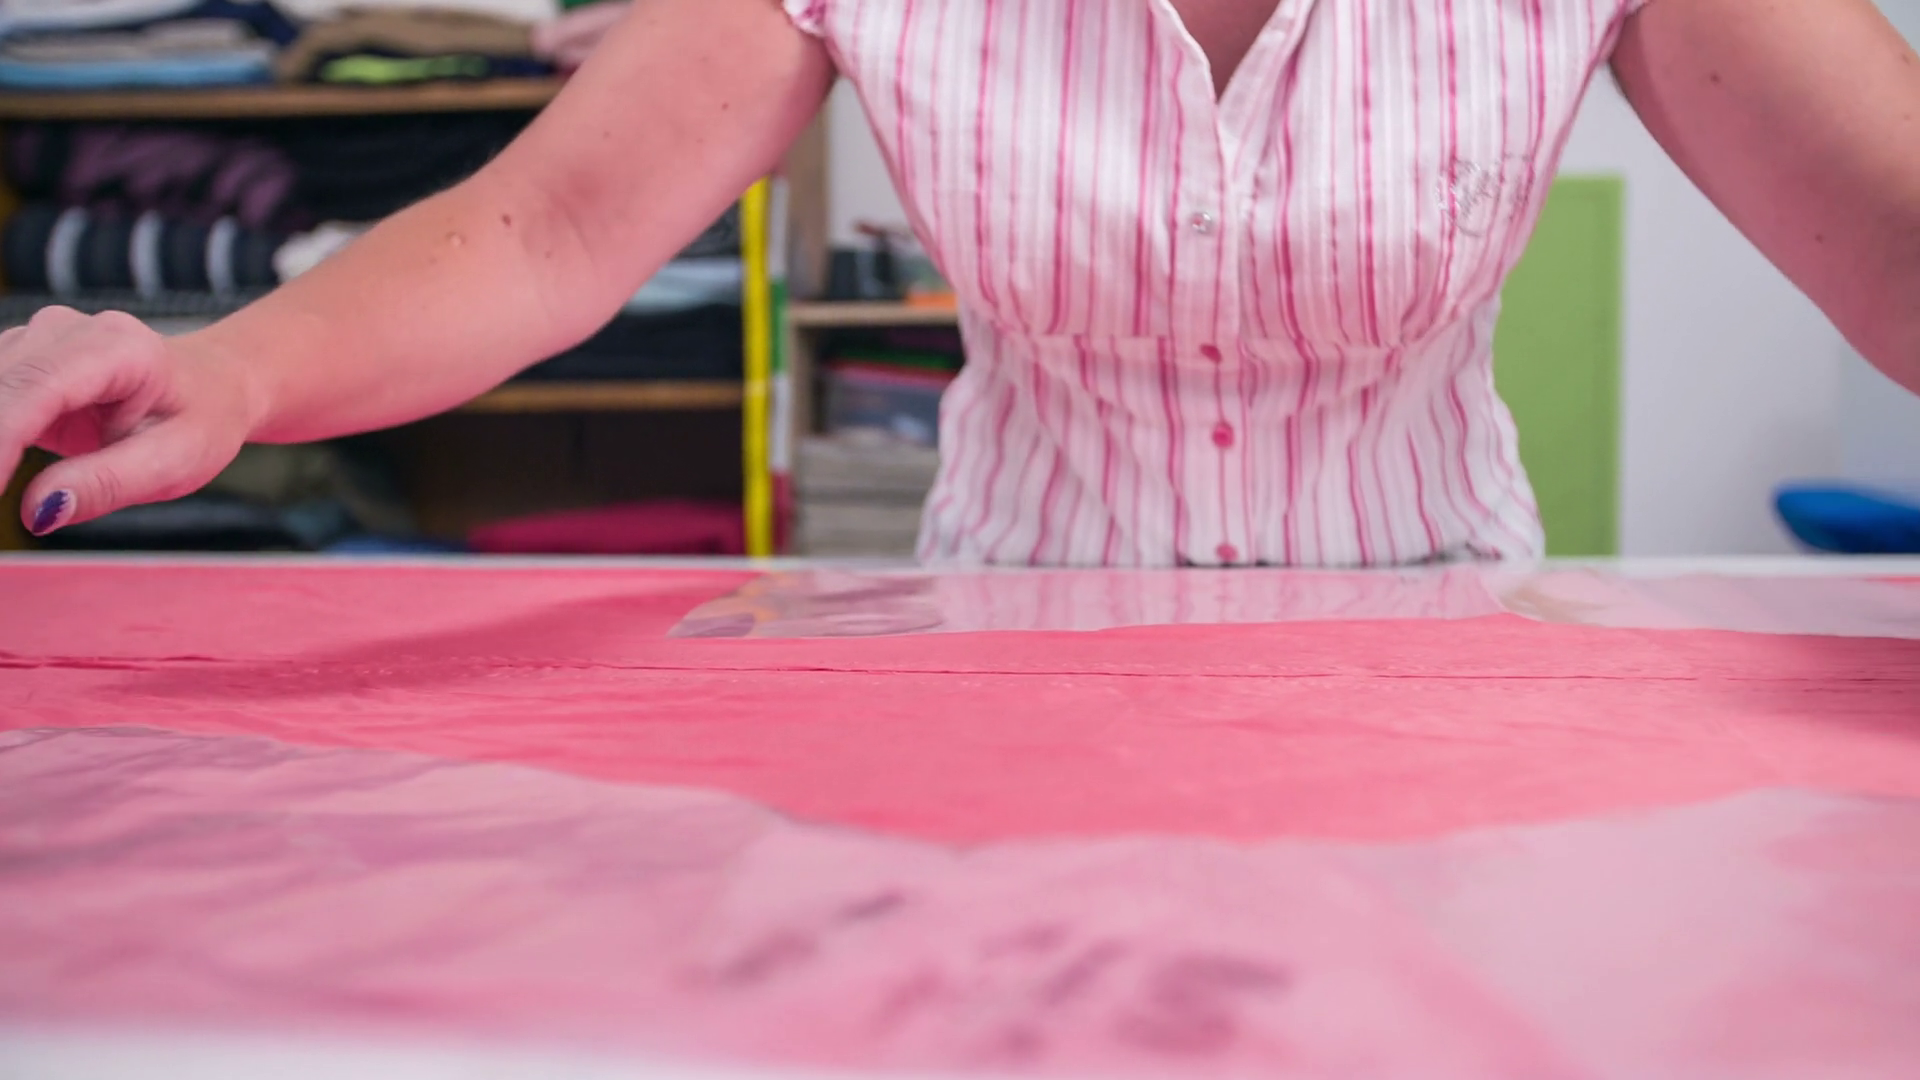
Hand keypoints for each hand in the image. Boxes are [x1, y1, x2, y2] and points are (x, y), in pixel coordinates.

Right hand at [0, 306, 257, 535]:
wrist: (214, 385)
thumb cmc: (201, 421)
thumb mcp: (175, 461)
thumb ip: (107, 484)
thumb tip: (37, 511)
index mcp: (117, 348)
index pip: (38, 386)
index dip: (0, 437)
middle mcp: (67, 331)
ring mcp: (36, 340)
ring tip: (1, 486)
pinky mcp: (17, 361)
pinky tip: (0, 472)